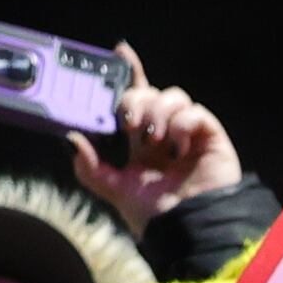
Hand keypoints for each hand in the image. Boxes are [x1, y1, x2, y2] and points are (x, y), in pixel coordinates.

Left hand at [71, 48, 245, 223]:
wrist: (188, 230)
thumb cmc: (157, 216)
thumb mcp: (115, 190)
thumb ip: (90, 168)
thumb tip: (72, 138)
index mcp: (143, 143)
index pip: (136, 99)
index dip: (130, 73)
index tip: (120, 52)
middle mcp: (166, 133)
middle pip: (151, 93)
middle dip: (136, 101)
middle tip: (129, 124)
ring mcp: (190, 134)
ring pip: (173, 97)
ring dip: (158, 112)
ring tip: (155, 139)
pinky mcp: (211, 137)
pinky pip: (196, 112)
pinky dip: (183, 123)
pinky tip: (178, 145)